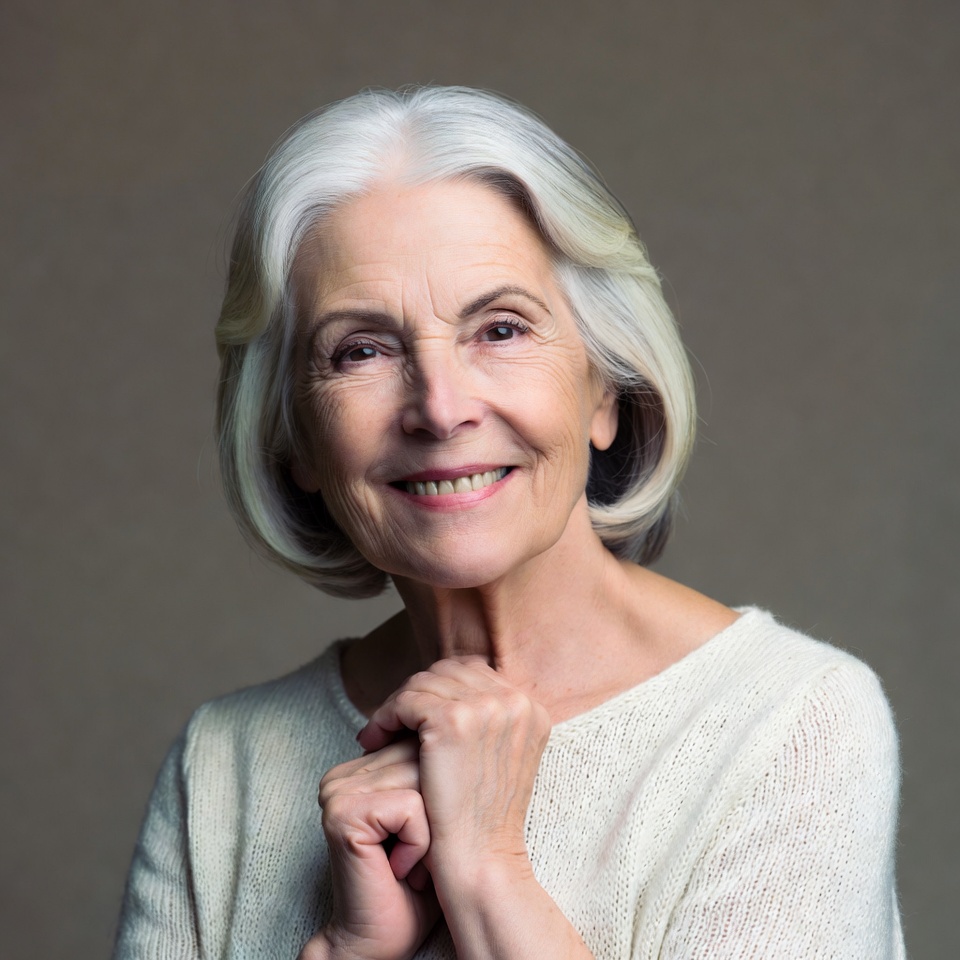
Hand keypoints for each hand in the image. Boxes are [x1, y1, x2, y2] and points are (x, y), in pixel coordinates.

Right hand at [301, 739, 439, 959]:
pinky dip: (420, 843)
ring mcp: (337, 791)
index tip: (426, 836)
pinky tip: (400, 869)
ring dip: (430, 830)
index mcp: (359, 768)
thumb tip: (468, 726)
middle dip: (436, 810)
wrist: (383, 941)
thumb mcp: (434, 812)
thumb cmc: (418, 881)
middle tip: (419, 854)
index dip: (440, 792)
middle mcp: (342, 774)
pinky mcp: (344, 814)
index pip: (421, 744)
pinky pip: (412, 808)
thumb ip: (435, 769)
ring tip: (412, 861)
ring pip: (422, 780)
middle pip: (422, 758)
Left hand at [357, 657, 551, 898]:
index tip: (414, 716)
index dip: (439, 691)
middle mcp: (514, 700)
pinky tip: (373, 739)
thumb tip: (448, 694)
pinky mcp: (452, 720)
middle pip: (449, 672)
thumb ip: (486, 724)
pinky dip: (384, 716)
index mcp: (530, 707)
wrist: (481, 864)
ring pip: (424, 682)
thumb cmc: (483, 821)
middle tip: (391, 721)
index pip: (474, 674)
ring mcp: (485, 707)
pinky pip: (405, 701)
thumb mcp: (499, 760)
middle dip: (417, 693)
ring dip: (396, 705)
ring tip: (377, 733)